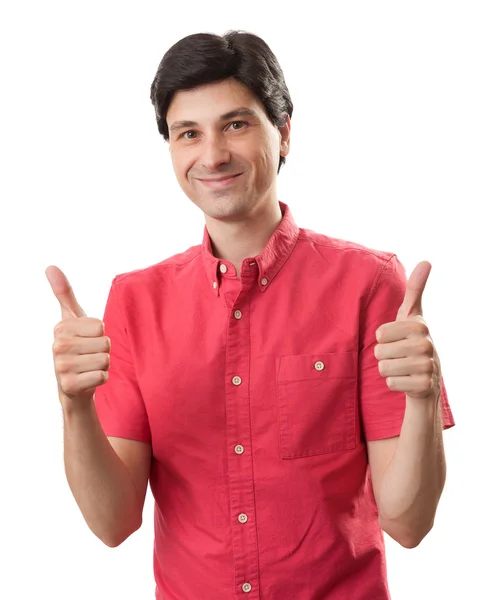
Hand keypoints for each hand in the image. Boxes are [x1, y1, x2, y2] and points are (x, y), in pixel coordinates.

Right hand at [46, 266, 110, 405]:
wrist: (73, 385)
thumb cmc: (76, 346)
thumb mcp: (71, 318)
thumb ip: (64, 293)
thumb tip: (50, 266)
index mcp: (61, 327)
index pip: (101, 326)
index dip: (99, 334)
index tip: (86, 340)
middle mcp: (57, 345)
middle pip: (105, 343)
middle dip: (102, 351)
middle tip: (88, 356)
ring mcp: (61, 366)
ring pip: (105, 359)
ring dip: (102, 365)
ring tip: (88, 367)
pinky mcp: (70, 385)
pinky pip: (103, 376)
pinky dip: (101, 378)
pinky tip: (88, 380)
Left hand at [374, 261, 440, 401]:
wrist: (427, 377)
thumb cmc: (412, 341)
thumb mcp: (412, 314)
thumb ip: (416, 288)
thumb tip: (426, 260)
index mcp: (420, 326)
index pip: (380, 333)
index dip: (384, 338)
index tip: (399, 339)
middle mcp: (426, 345)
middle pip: (379, 351)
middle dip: (385, 355)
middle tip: (400, 356)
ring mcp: (427, 367)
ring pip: (383, 368)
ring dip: (389, 370)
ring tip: (403, 367)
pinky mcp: (423, 386)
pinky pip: (390, 383)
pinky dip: (395, 384)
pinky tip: (407, 380)